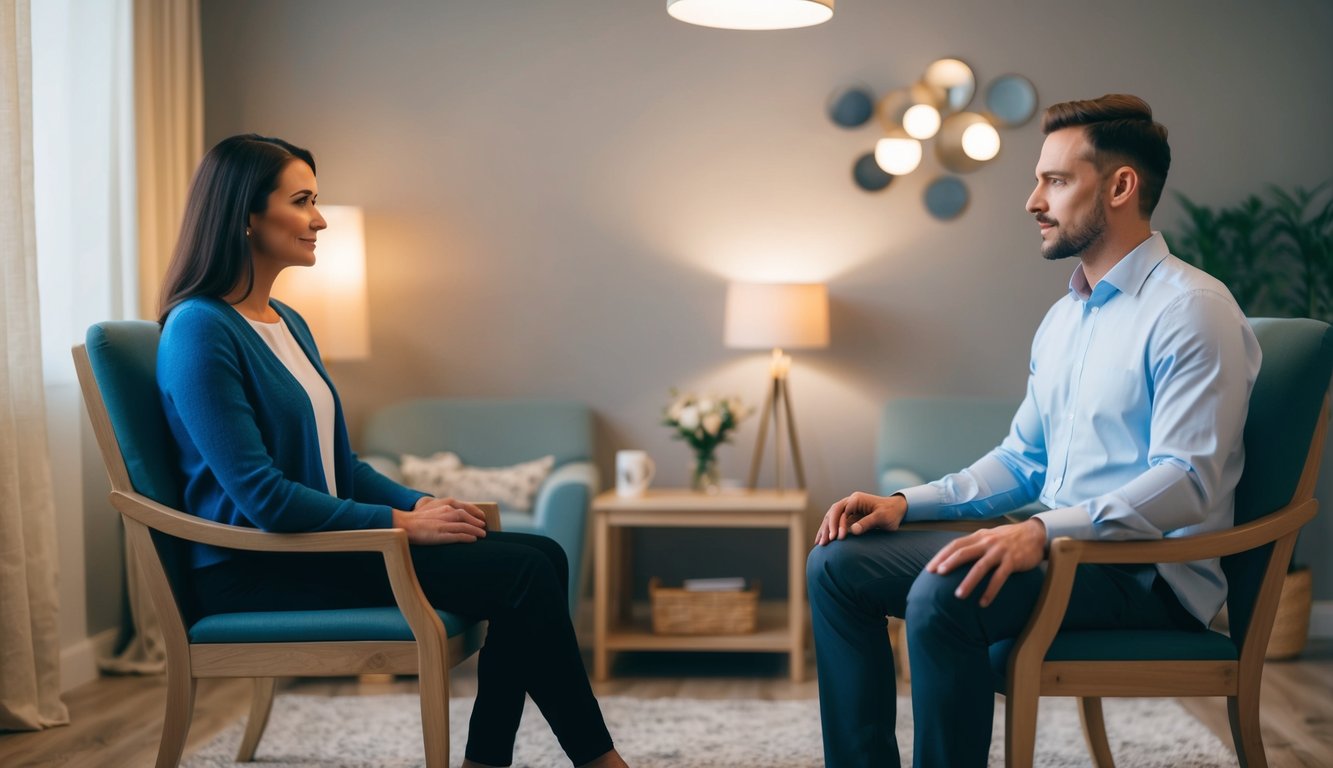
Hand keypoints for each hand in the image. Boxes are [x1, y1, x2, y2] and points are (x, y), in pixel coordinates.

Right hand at [392, 497, 487, 544]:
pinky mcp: (440, 534)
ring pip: (464, 526)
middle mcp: (445, 512)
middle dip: (477, 521)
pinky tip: (473, 540)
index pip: (464, 508)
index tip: (482, 518)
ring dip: (476, 530)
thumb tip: (453, 516)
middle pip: (466, 516)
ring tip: (483, 535)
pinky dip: (467, 537)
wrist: (403, 524)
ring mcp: (443, 524)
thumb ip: (443, 511)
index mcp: (444, 505)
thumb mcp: (433, 510)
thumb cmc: (417, 519)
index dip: (475, 512)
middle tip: (484, 527)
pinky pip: (457, 536)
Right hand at [814, 492, 906, 545]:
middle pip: (832, 513)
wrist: (897, 509)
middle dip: (827, 528)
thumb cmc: (891, 513)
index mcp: (856, 499)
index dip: (838, 524)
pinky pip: (835, 522)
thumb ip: (868, 523)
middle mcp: (850, 502)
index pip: (841, 511)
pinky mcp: (849, 516)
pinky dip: (828, 530)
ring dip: (825, 530)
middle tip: (824, 543)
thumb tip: (853, 530)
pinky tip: (823, 539)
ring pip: (831, 517)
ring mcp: (848, 509)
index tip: (839, 538)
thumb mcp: (882, 518)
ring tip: (820, 544)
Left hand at [924, 519, 1046, 606]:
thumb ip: (974, 545)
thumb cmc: (1008, 538)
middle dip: (949, 564)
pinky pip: (999, 577)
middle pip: (964, 552)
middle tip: (937, 576)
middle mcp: (987, 542)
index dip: (941, 556)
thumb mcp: (989, 537)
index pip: (956, 545)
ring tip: (958, 595)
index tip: (929, 569)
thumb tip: (953, 558)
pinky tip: (983, 603)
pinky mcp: (1012, 561)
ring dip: (969, 582)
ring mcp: (1000, 552)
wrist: (1035, 534)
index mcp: (979, 536)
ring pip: (980, 567)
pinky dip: (991, 591)